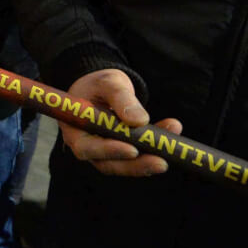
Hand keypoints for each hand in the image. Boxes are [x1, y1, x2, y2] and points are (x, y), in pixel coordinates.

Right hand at [60, 69, 181, 177]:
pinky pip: (137, 157)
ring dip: (149, 160)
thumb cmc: (99, 84)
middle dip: (136, 165)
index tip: (133, 150)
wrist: (103, 88)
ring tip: (172, 150)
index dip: (109, 151)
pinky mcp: (121, 153)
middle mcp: (87, 146)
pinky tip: (171, 134)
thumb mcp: (109, 82)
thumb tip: (140, 120)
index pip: (87, 148)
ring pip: (125, 165)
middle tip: (161, 162)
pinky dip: (154, 150)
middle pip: (108, 164)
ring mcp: (104, 153)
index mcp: (75, 129)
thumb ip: (121, 98)